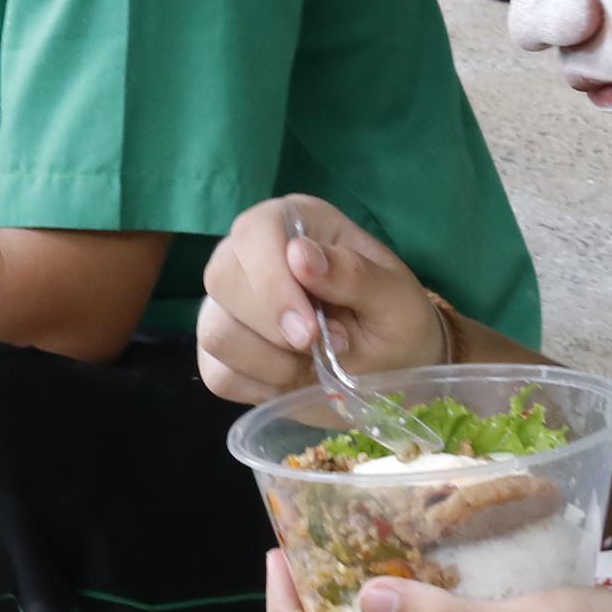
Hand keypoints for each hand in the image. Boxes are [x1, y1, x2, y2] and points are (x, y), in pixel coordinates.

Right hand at [196, 194, 440, 402]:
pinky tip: (291, 381)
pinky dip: (257, 387)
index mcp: (296, 224)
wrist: (391, 373)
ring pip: (214, 330)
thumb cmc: (396, 324)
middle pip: (222, 279)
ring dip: (270, 362)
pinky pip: (216, 372)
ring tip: (312, 364)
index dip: (272, 282)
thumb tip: (300, 254)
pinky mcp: (221, 349)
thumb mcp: (397, 301)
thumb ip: (355, 274)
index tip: (309, 331)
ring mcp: (230, 303)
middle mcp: (252, 255)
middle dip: (273, 329)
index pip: (255, 232)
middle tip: (324, 348)